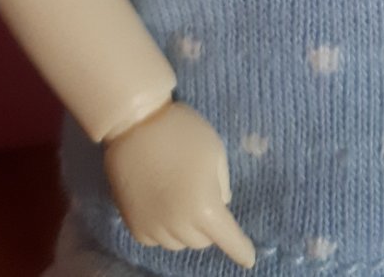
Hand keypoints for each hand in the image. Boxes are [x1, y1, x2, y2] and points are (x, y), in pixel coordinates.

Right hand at [104, 100, 255, 264]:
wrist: (134, 125)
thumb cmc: (181, 131)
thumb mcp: (215, 150)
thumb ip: (222, 183)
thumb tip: (220, 204)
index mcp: (204, 207)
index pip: (229, 239)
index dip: (241, 250)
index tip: (249, 258)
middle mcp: (179, 225)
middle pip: (203, 241)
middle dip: (209, 226)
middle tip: (203, 197)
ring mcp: (154, 228)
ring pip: (179, 243)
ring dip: (186, 228)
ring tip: (180, 198)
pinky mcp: (135, 226)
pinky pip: (157, 239)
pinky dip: (164, 229)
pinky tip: (161, 205)